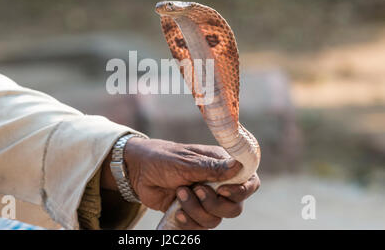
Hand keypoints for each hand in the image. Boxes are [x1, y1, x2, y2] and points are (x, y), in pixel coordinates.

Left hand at [102, 137, 259, 228]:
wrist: (138, 171)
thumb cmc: (163, 158)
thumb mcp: (186, 161)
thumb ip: (212, 168)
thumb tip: (239, 166)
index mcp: (221, 165)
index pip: (249, 180)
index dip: (243, 190)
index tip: (224, 191)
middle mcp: (217, 184)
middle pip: (234, 207)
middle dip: (215, 203)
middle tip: (196, 190)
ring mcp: (205, 200)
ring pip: (216, 219)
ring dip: (196, 209)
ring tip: (179, 193)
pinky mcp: (192, 213)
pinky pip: (199, 227)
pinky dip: (188, 221)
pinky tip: (176, 210)